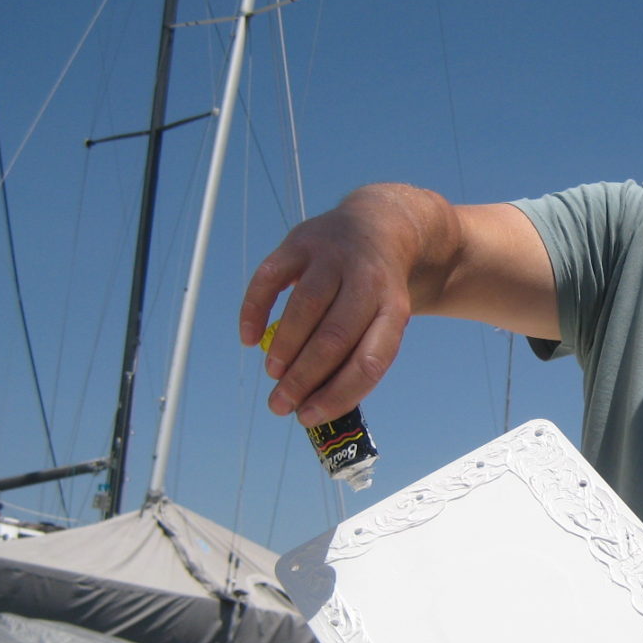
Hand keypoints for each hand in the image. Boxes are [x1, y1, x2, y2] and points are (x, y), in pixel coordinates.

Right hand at [239, 185, 442, 424]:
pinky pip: (271, 277)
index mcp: (393, 309)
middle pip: (335, 337)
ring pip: (306, 307)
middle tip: (280, 405)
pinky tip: (249, 338)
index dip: (339, 394)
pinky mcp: (301, 241)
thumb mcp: (382, 318)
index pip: (370, 360)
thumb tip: (312, 405)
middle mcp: (367, 280)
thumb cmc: (374, 293)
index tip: (309, 417)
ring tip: (274, 376)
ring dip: (285, 348)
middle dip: (303, 378)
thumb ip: (354, 355)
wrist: (379, 225)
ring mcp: (334, 257)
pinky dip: (255, 310)